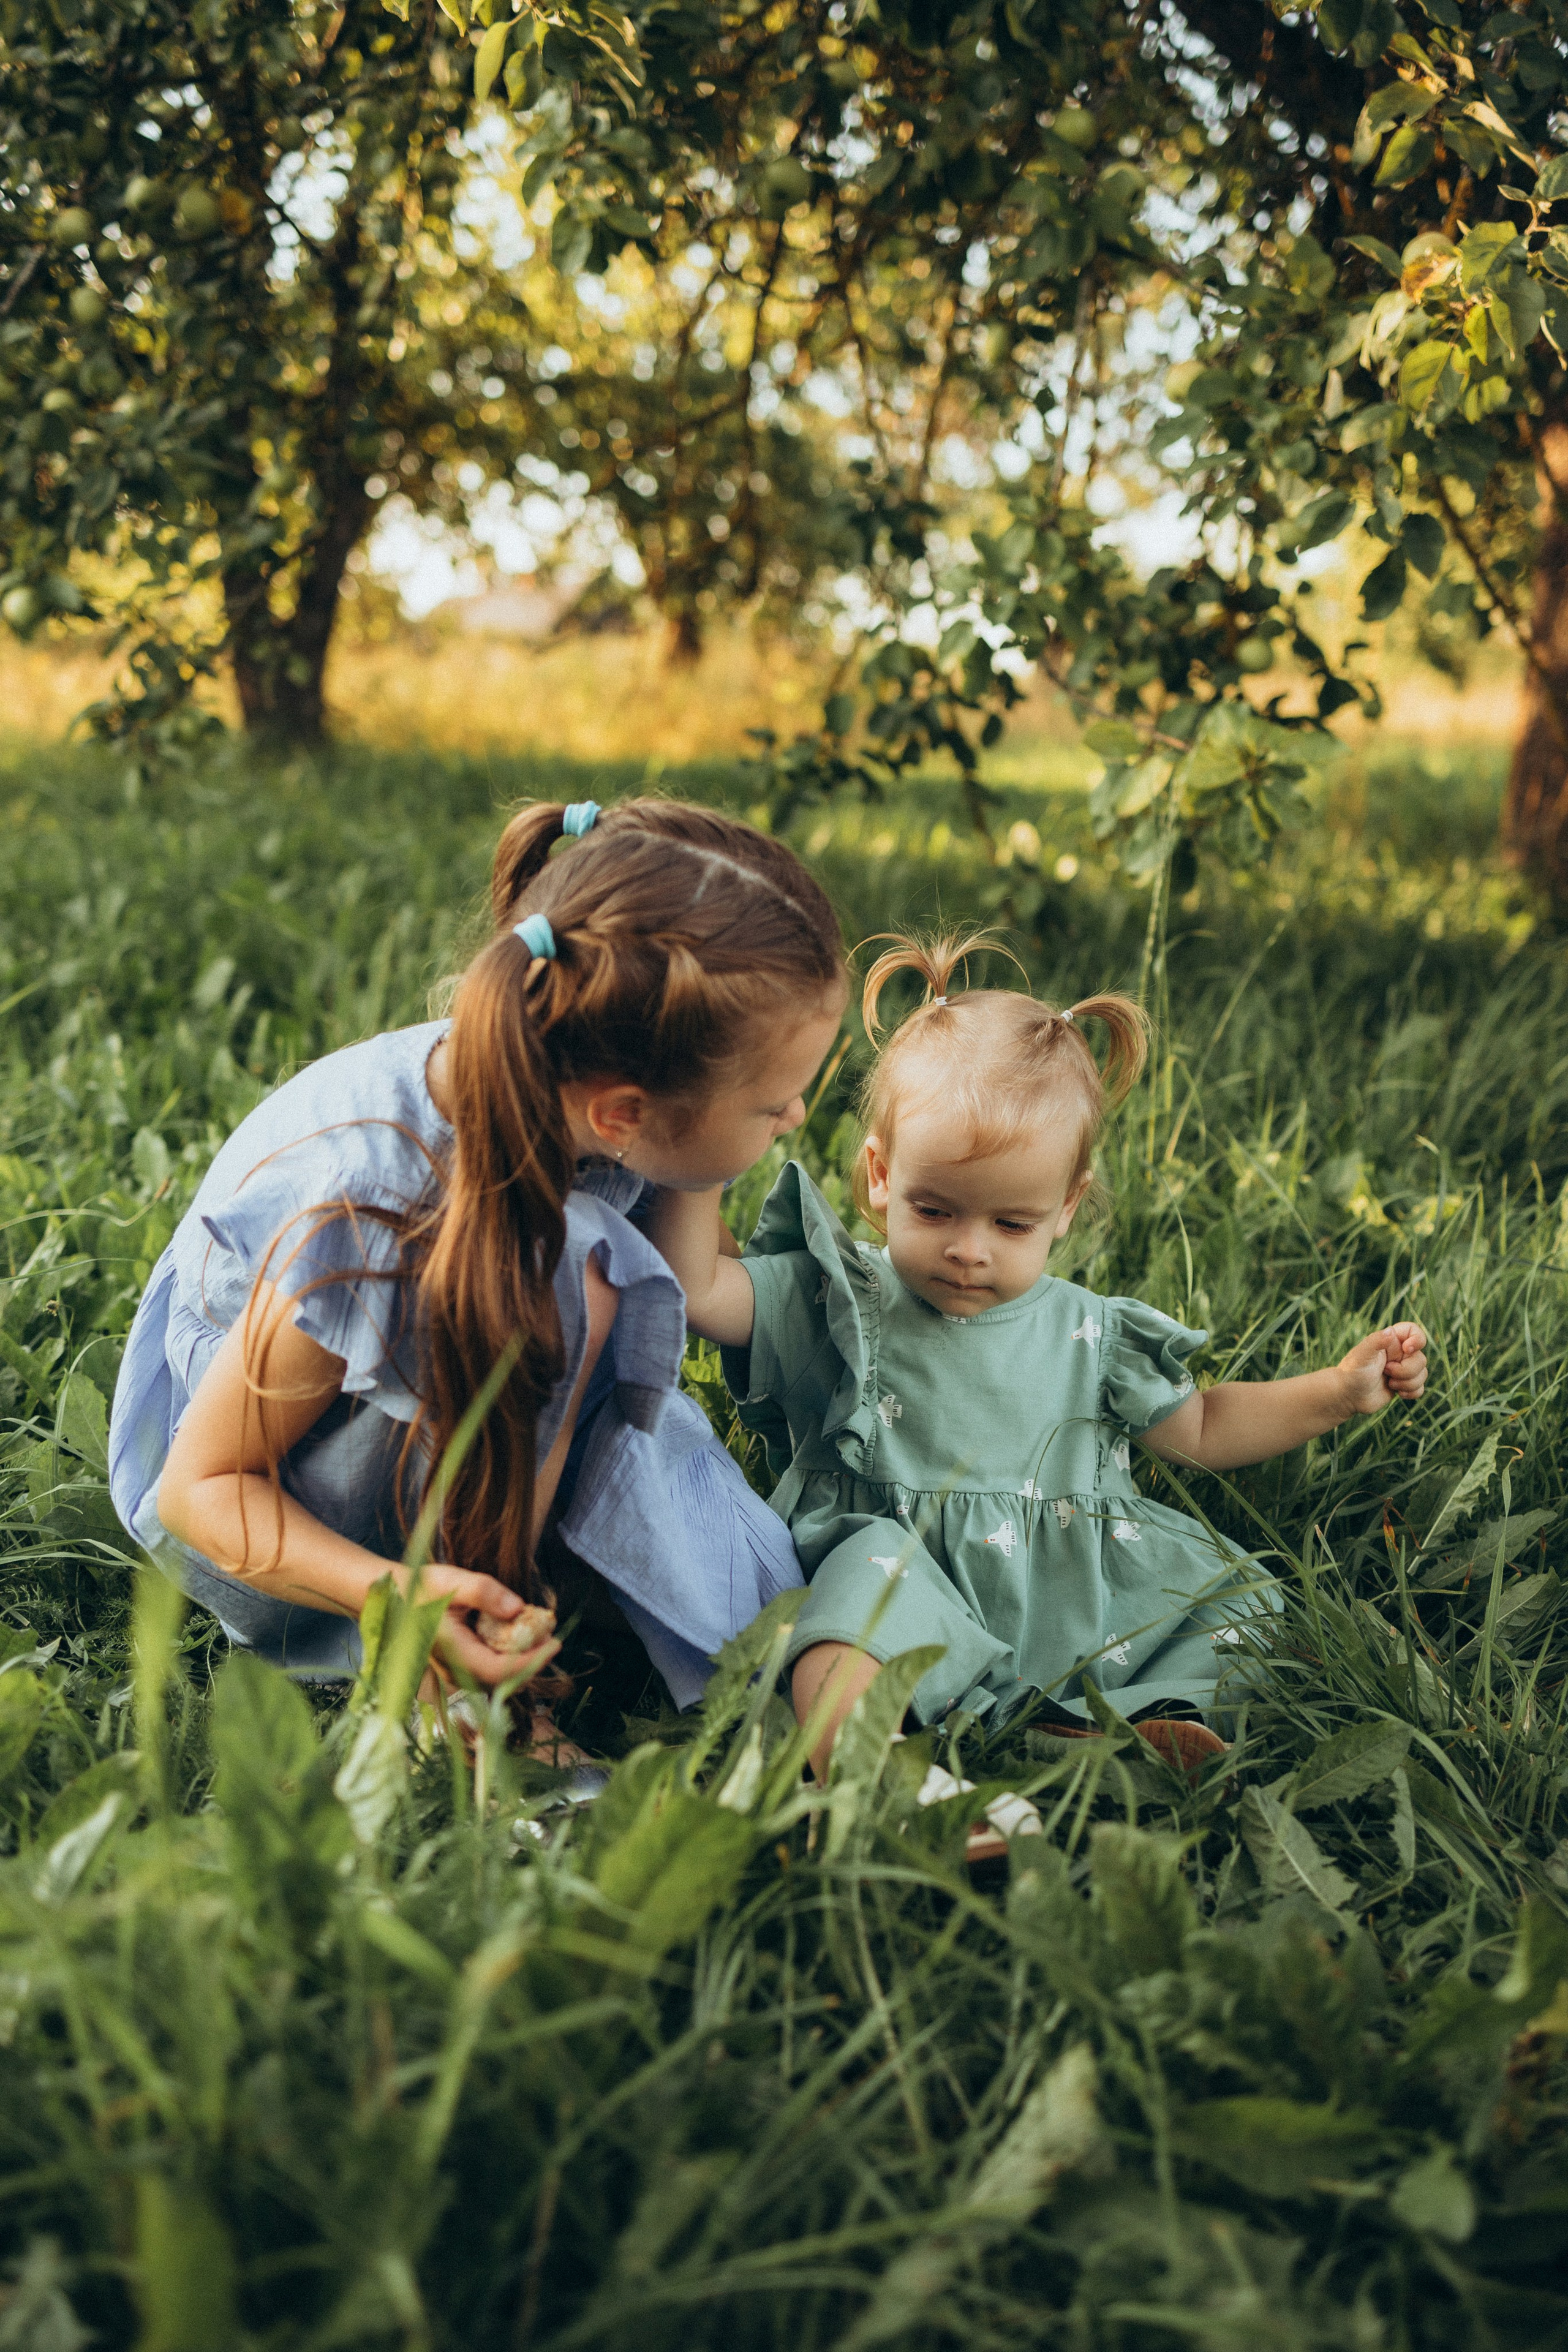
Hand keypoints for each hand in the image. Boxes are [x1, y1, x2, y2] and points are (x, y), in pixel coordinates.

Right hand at [403, 1564, 563, 1691]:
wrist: (392, 1600)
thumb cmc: (419, 1588)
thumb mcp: (450, 1581)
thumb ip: (483, 1592)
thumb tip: (518, 1608)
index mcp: (452, 1652)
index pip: (499, 1670)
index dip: (531, 1661)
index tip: (555, 1643)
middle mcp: (454, 1669)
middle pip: (503, 1681)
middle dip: (532, 1661)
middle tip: (551, 1634)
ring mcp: (455, 1672)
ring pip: (498, 1679)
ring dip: (522, 1660)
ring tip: (539, 1633)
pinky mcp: (458, 1667)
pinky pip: (489, 1670)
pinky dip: (509, 1656)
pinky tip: (518, 1634)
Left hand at [1336, 1322, 1428, 1416]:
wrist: (1347, 1396)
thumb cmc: (1351, 1372)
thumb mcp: (1361, 1355)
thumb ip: (1375, 1341)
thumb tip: (1391, 1331)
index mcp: (1390, 1341)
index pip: (1413, 1331)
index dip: (1417, 1339)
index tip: (1407, 1349)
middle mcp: (1398, 1354)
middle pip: (1421, 1359)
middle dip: (1406, 1370)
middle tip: (1386, 1372)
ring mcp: (1402, 1369)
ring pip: (1422, 1374)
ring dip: (1407, 1383)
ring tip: (1389, 1383)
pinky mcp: (1403, 1385)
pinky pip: (1420, 1388)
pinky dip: (1412, 1392)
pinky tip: (1397, 1393)